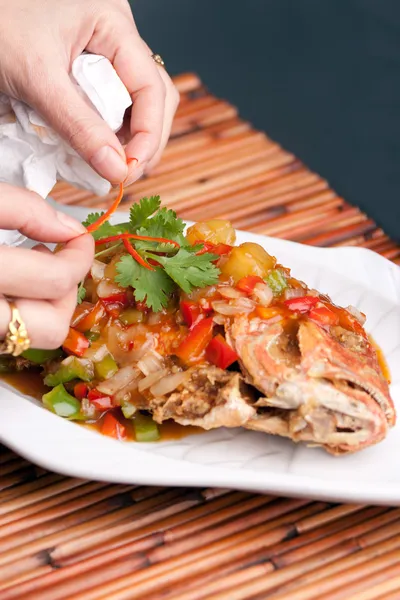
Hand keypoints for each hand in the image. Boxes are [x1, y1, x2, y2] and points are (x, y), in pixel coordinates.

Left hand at [0, 0, 178, 184]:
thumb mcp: (38, 79)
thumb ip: (79, 125)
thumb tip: (118, 169)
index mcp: (113, 23)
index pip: (151, 87)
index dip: (148, 134)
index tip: (130, 169)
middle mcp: (116, 36)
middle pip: (152, 96)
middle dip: (144, 140)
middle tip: (124, 173)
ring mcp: (104, 51)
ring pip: (134, 103)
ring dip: (127, 138)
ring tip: (110, 166)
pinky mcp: (87, 67)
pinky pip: (109, 103)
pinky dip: (106, 130)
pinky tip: (96, 149)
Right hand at [0, 184, 93, 348]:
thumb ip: (20, 209)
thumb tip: (67, 228)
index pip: (55, 281)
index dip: (79, 254)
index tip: (79, 235)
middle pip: (53, 326)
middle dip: (67, 287)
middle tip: (60, 256)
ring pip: (39, 338)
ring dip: (50, 302)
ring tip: (33, 267)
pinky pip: (22, 332)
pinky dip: (31, 308)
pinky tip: (16, 279)